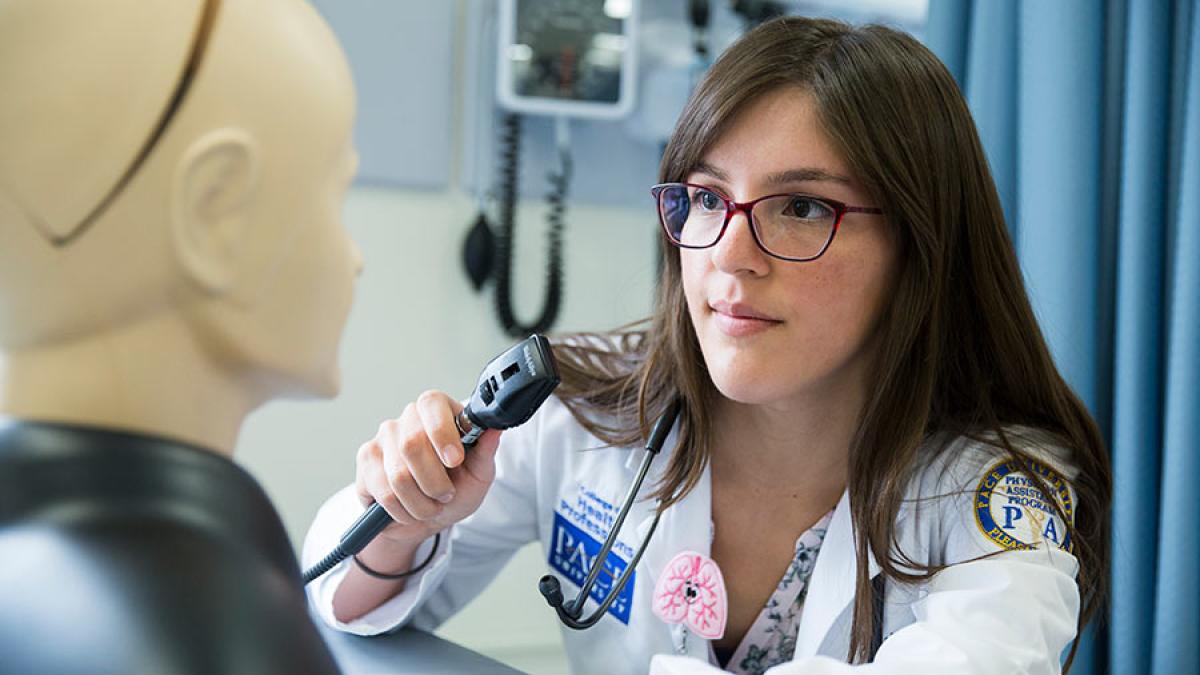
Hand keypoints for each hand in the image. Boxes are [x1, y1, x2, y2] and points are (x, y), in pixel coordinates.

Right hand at [354, 390, 501, 544]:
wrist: (425, 519)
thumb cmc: (455, 489)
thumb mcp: (478, 474)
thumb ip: (486, 450)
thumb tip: (494, 426)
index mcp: (438, 410)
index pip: (432, 403)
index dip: (442, 433)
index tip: (455, 461)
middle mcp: (408, 418)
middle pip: (412, 444)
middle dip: (435, 482)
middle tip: (446, 495)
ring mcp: (382, 438)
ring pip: (398, 475)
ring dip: (421, 503)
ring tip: (430, 506)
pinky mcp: (366, 461)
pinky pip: (384, 491)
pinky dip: (402, 510)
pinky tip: (409, 510)